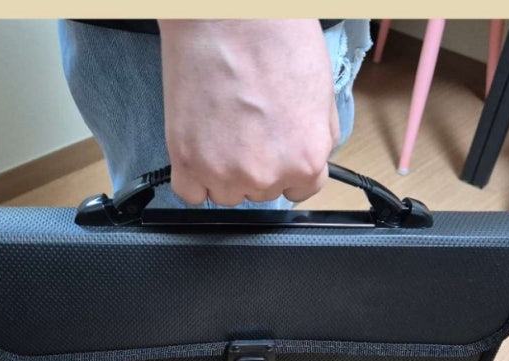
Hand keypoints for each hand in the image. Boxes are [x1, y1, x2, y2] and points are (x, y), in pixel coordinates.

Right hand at [158, 19, 338, 205]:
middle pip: (262, 192)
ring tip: (222, 128)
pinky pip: (190, 193)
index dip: (288, 168)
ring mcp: (223, 173)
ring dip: (224, 172)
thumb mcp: (323, 93)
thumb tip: (309, 160)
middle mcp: (265, 176)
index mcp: (305, 161)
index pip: (300, 191)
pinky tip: (199, 148)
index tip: (277, 151)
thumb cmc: (275, 38)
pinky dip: (193, 178)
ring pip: (226, 194)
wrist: (228, 13)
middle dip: (258, 165)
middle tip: (248, 124)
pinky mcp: (186, 161)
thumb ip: (318, 139)